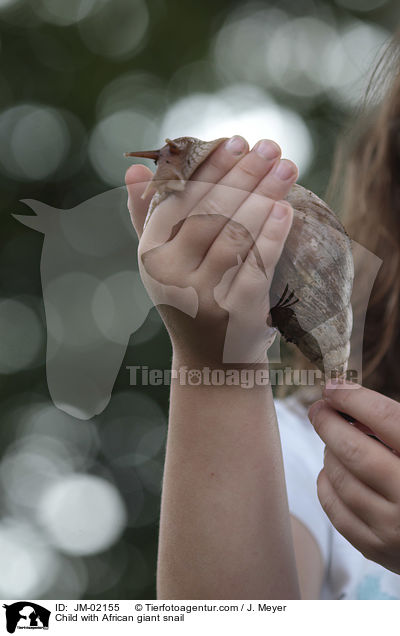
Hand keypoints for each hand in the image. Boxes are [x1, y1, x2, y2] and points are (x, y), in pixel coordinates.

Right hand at [125, 136, 297, 365]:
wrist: (212, 361)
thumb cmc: (191, 297)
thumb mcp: (165, 260)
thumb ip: (149, 215)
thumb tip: (136, 168)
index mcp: (151, 254)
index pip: (179, 200)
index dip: (208, 168)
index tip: (236, 141)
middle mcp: (170, 274)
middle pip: (210, 212)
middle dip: (243, 174)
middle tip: (271, 145)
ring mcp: (202, 295)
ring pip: (234, 235)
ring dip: (263, 197)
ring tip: (287, 167)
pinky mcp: (234, 313)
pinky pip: (256, 266)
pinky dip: (272, 236)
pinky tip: (286, 210)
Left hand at [309, 381, 399, 573]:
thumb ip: (396, 426)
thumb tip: (349, 404)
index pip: (385, 419)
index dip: (354, 398)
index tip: (334, 387)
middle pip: (354, 451)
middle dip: (328, 423)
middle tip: (319, 409)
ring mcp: (394, 528)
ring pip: (340, 479)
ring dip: (329, 453)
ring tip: (334, 442)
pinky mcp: (378, 550)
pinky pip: (336, 511)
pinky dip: (327, 485)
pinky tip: (333, 472)